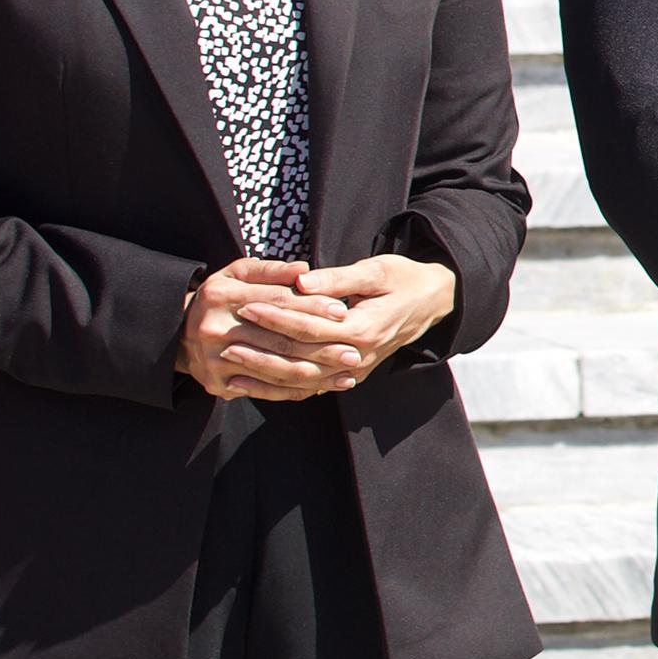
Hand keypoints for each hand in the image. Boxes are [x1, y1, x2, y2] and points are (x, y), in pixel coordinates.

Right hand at [178, 258, 352, 402]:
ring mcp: (214, 359)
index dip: (312, 306)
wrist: (177, 333)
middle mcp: (215, 329)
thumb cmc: (221, 297)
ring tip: (347, 374)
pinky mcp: (216, 383)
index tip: (342, 311)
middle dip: (321, 347)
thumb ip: (271, 270)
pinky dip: (294, 390)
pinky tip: (321, 388)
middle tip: (354, 352)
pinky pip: (262, 389)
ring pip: (274, 369)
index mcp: (222, 295)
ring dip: (315, 374)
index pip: (277, 301)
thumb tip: (304, 270)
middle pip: (278, 339)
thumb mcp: (237, 273)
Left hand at [238, 254, 459, 391]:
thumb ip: (338, 278)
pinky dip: (279, 389)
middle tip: (225, 339)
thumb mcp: (376, 269)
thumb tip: (300, 283)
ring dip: (264, 374)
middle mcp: (359, 356)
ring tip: (230, 365)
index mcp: (365, 328)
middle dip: (260, 348)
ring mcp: (355, 370)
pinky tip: (252, 385)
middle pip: (301, 358)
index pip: (310, 327)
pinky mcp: (350, 375)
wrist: (433, 303)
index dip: (277, 317)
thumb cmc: (403, 279)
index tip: (247, 306)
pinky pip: (310, 388)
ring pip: (302, 380)